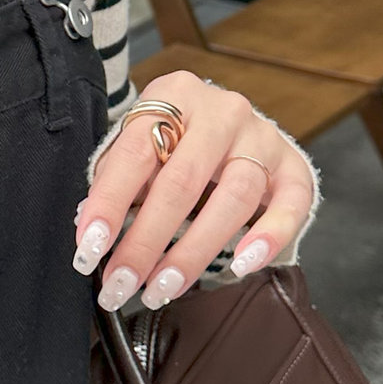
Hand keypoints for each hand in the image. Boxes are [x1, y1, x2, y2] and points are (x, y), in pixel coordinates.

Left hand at [72, 70, 315, 311]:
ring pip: (234, 198)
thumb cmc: (173, 139)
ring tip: (162, 287)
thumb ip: (116, 180)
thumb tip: (91, 231)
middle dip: (146, 242)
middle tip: (121, 284)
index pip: (135, 154)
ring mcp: (262, 137)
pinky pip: (292, 204)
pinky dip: (269, 237)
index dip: (109, 204)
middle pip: (182, 182)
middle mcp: (221, 111)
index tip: (88, 248)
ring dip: (194, 252)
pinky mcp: (294, 165)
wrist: (228, 120)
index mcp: (173, 96)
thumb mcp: (139, 144)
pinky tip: (241, 266)